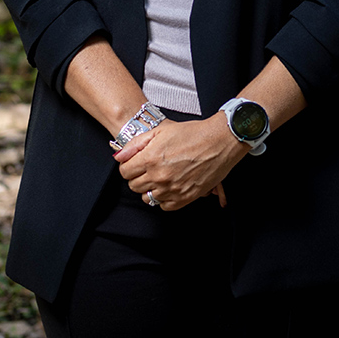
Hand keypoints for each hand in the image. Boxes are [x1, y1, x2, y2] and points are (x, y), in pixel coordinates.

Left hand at [114, 117, 244, 210]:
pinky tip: (169, 186)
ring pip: (147, 198)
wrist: (219, 142)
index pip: (124, 172)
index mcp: (150, 159)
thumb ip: (135, 144)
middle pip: (134, 186)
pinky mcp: (184, 198)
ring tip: (160, 176)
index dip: (128, 166)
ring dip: (150, 188)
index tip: (135, 163)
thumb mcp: (160, 131)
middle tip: (148, 168)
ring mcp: (172, 189)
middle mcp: (159, 177)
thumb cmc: (192, 133)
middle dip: (137, 177)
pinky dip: (163, 198)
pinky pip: (164, 206)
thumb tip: (119, 156)